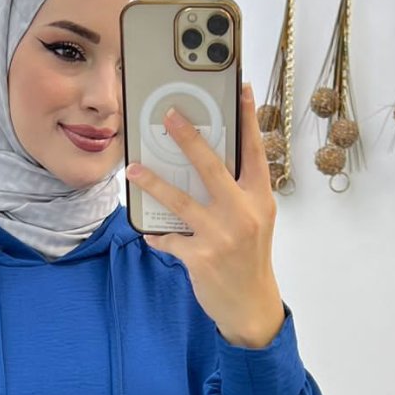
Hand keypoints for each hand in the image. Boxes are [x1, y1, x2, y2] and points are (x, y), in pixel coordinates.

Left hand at [126, 82, 286, 348]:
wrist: (251, 305)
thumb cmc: (250, 257)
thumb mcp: (255, 220)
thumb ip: (238, 192)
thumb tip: (207, 163)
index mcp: (260, 199)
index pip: (255, 152)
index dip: (248, 119)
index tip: (240, 89)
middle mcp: (243, 213)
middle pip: (212, 166)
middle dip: (188, 138)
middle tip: (168, 115)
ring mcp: (221, 235)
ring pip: (180, 200)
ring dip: (153, 181)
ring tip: (134, 168)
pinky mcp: (200, 257)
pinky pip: (169, 238)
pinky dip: (158, 234)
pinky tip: (150, 231)